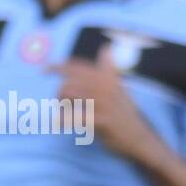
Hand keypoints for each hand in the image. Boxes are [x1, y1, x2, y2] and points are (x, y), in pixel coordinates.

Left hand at [48, 44, 166, 164]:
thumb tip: (105, 47)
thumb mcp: (120, 88)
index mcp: (109, 77)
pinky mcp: (101, 121)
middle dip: (59, 92)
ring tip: (64, 113)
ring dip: (60, 105)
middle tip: (60, 103)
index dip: (59, 66)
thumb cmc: (124, 114)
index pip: (79, 66)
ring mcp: (104, 104)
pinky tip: (59, 124)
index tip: (45, 69)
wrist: (140, 138)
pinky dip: (62, 120)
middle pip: (69, 81)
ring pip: (68, 94)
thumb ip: (109, 70)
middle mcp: (106, 86)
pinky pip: (73, 117)